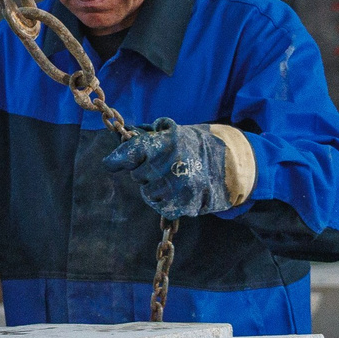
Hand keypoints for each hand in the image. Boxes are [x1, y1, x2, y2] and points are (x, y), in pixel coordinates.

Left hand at [101, 119, 234, 218]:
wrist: (228, 164)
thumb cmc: (193, 146)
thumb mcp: (172, 131)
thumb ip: (146, 133)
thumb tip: (122, 133)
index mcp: (167, 143)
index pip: (131, 151)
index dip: (117, 158)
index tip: (110, 163)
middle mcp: (172, 164)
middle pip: (137, 174)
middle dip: (144, 171)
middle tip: (160, 166)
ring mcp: (179, 187)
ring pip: (147, 192)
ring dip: (153, 187)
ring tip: (169, 178)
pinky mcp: (185, 205)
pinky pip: (160, 206)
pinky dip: (163, 200)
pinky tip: (174, 191)